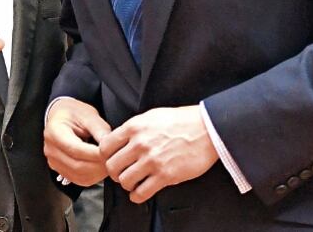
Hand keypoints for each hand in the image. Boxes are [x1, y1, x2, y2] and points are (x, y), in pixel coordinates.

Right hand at [44, 98, 111, 186]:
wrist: (62, 116)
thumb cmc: (74, 113)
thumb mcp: (88, 114)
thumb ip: (99, 129)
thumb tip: (111, 145)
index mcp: (54, 132)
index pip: (75, 149)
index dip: (95, 154)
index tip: (111, 152)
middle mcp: (50, 150)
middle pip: (77, 166)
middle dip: (99, 166)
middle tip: (114, 160)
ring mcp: (54, 162)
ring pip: (79, 176)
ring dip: (98, 174)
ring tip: (110, 164)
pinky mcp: (60, 170)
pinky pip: (78, 180)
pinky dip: (93, 177)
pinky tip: (101, 169)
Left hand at [99, 105, 218, 202]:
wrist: (207, 129)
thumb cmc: (181, 121)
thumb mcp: (151, 116)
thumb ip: (133, 129)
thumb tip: (119, 140)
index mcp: (134, 127)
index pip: (105, 147)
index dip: (106, 156)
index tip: (111, 159)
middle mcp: (140, 144)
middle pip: (112, 166)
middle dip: (115, 172)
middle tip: (121, 173)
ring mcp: (152, 160)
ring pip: (124, 181)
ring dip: (127, 184)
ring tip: (133, 182)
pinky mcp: (166, 176)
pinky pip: (141, 193)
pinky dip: (137, 196)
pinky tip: (140, 192)